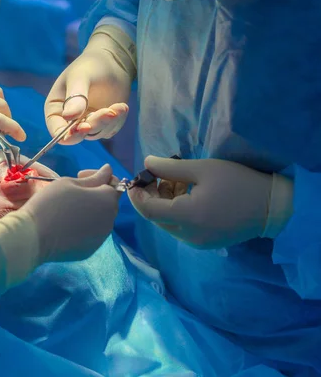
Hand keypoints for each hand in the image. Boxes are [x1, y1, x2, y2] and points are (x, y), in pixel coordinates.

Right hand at [21, 165, 120, 263]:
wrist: (33, 237)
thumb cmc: (51, 203)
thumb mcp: (70, 182)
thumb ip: (94, 177)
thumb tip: (108, 170)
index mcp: (108, 201)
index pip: (114, 183)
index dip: (99, 176)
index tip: (79, 175)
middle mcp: (110, 220)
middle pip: (108, 203)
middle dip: (94, 194)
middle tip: (72, 192)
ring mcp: (101, 238)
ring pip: (100, 219)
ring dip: (89, 211)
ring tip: (68, 209)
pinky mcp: (89, 250)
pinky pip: (90, 233)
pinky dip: (83, 227)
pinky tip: (65, 226)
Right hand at [44, 34, 131, 144]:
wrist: (112, 61)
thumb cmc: (90, 65)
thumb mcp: (80, 77)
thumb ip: (75, 96)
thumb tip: (69, 116)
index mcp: (55, 110)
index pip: (57, 130)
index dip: (68, 134)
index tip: (83, 127)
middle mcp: (69, 120)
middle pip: (78, 134)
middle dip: (94, 124)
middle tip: (109, 112)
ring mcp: (87, 122)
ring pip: (96, 133)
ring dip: (108, 122)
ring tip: (119, 107)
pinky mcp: (103, 123)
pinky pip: (109, 129)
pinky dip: (117, 120)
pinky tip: (122, 106)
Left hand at [127, 156, 292, 248]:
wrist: (272, 207)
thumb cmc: (238, 183)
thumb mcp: (203, 169)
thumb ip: (170, 168)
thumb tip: (146, 162)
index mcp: (187, 217)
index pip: (148, 210)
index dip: (136, 195)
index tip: (133, 179)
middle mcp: (187, 235)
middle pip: (156, 217)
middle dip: (150, 196)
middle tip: (156, 175)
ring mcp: (195, 242)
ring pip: (167, 222)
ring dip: (164, 202)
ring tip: (175, 180)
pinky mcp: (203, 243)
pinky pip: (180, 227)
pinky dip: (176, 211)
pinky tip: (186, 193)